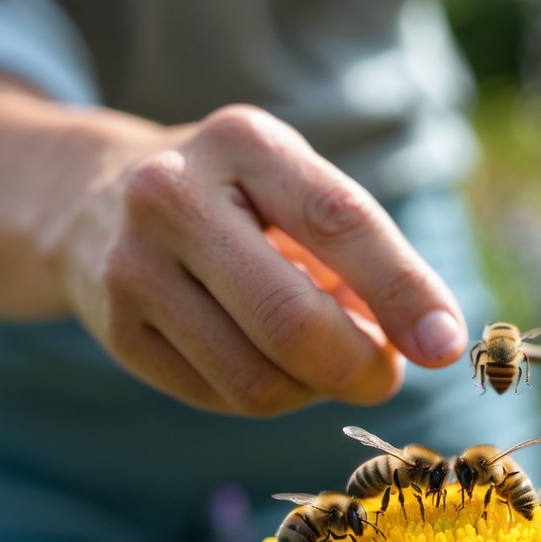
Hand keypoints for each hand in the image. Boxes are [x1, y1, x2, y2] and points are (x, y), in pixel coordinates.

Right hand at [53, 105, 466, 415]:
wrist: (95, 201)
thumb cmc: (236, 201)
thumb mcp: (295, 189)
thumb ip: (363, 256)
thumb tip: (427, 339)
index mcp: (243, 143)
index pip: (339, 221)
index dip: (402, 290)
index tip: (445, 344)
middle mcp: (173, 196)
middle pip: (290, 321)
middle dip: (360, 367)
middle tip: (386, 375)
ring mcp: (131, 267)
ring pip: (255, 379)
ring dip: (313, 389)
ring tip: (320, 360)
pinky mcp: (116, 332)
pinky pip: (220, 398)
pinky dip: (267, 396)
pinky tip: (264, 361)